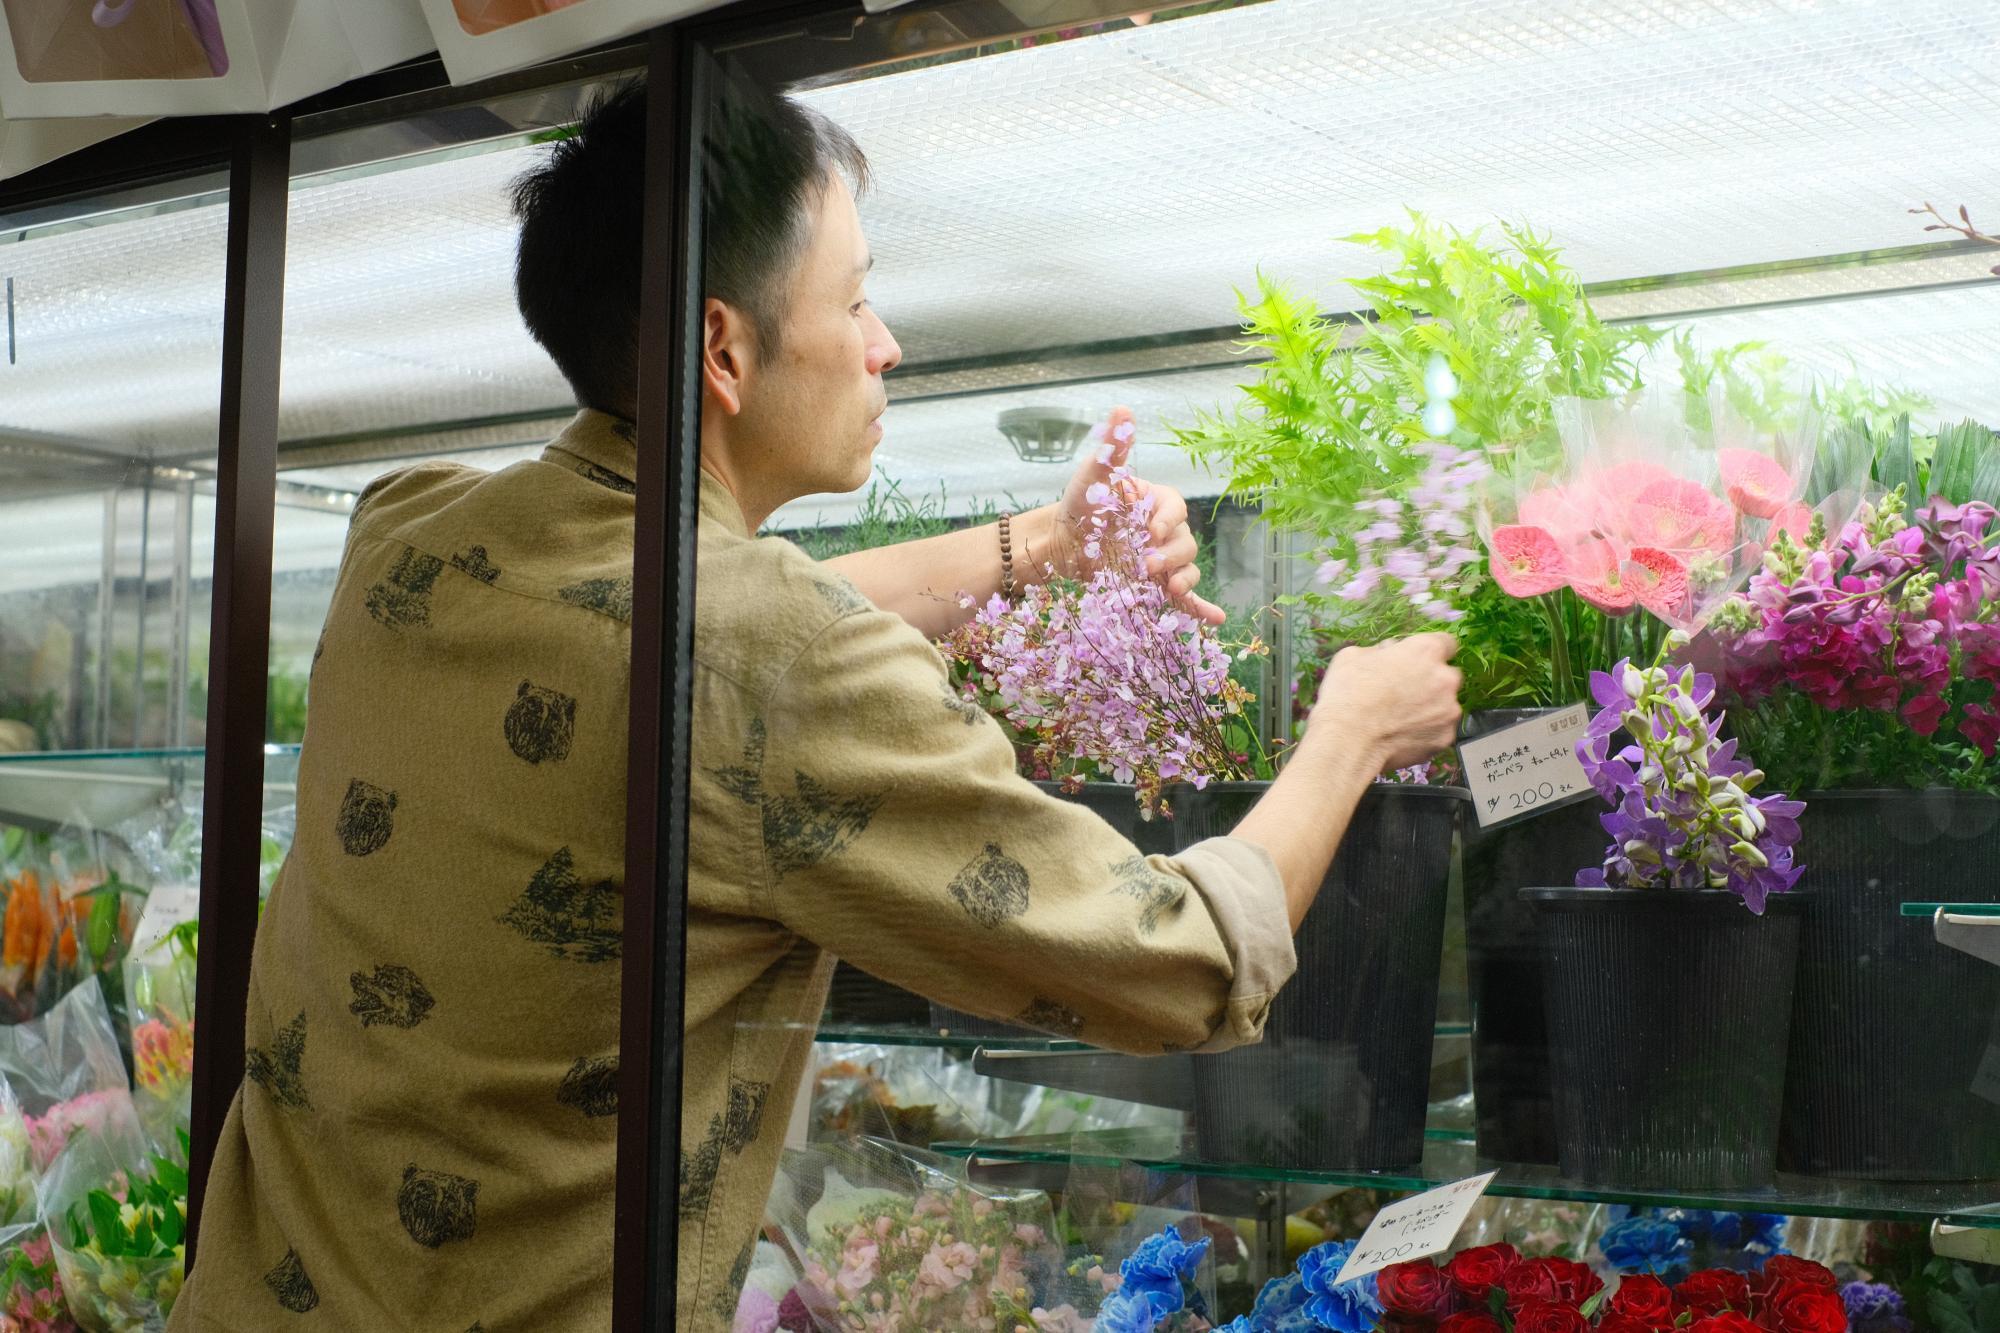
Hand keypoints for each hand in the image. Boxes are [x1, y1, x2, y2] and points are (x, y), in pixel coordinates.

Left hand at [1051, 407, 1224, 624]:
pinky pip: (1185, 596)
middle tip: (1146, 565)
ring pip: (1188, 567)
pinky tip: (1215, 620)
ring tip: (1168, 589)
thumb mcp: (1094, 476)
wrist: (1062, 544)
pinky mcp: (1156, 585)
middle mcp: (1165, 531)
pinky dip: (1201, 607)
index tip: (1150, 530)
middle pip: (1186, 541)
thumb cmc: (1081, 505)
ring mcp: (1163, 559)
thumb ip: (1112, 448)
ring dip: (1184, 578)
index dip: (1168, 520)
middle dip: (1171, 554)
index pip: (1175, 508)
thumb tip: (1123, 409)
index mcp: (1156, 502)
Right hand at [1310, 634, 1462, 769]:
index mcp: (1426, 651)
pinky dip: (1426, 731)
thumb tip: (1388, 654)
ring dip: (1431, 707)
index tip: (1418, 660)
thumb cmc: (1347, 693)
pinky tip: (1403, 735)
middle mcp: (1446, 678)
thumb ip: (1380, 650)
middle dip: (1433, 681)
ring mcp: (1449, 711)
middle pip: (1449, 675)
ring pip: (1446, 705)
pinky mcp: (1445, 738)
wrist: (1349, 741)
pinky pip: (1439, 730)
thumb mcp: (1353, 656)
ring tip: (1402, 719)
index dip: (1431, 651)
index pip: (1446, 642)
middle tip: (1406, 692)